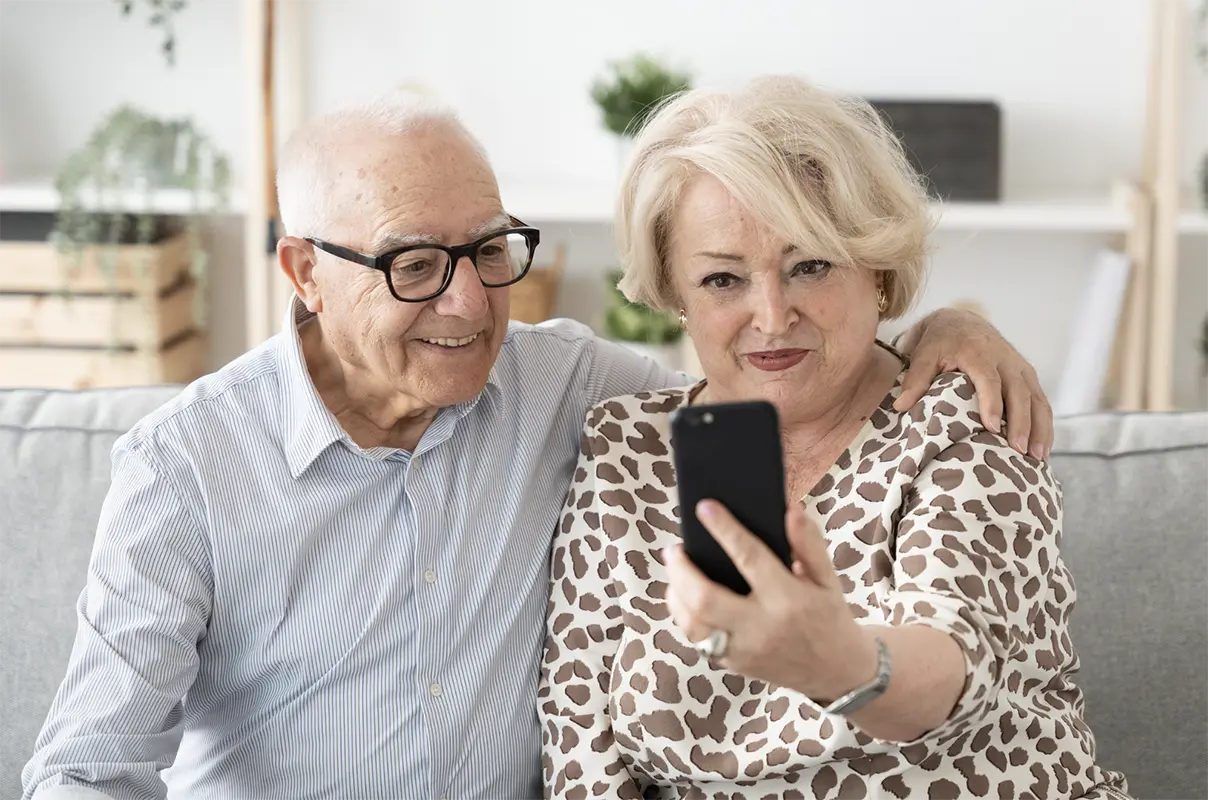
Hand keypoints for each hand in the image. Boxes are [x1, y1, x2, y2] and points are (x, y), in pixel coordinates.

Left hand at [663, 500, 877, 701]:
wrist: (835, 672)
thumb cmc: (828, 616)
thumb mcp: (828, 579)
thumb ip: (809, 543)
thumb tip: (791, 510)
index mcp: (788, 600)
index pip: (750, 558)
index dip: (725, 530)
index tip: (704, 507)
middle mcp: (761, 627)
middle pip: (705, 600)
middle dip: (681, 570)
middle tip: (673, 549)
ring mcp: (744, 651)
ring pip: (693, 625)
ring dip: (676, 594)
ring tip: (674, 570)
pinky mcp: (733, 665)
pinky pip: (697, 641)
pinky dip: (684, 615)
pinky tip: (683, 596)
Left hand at [893, 308, 1052, 459]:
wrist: (961, 321)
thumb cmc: (940, 341)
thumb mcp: (924, 353)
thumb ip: (915, 378)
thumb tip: (900, 406)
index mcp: (979, 352)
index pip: (990, 380)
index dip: (992, 403)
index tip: (992, 428)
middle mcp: (1005, 358)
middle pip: (1019, 392)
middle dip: (1021, 422)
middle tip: (1018, 451)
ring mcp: (1020, 367)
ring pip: (1036, 398)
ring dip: (1040, 428)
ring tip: (1037, 458)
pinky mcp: (1027, 376)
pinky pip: (1041, 401)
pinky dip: (1044, 425)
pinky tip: (1042, 450)